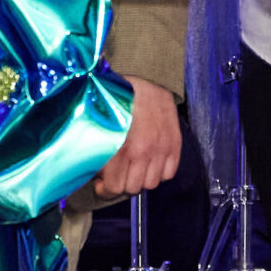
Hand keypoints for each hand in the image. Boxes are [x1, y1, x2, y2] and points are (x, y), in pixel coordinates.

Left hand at [87, 78, 180, 200]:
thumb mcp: (99, 125)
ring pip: (151, 184)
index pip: (115, 188)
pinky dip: (159, 172)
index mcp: (120, 149)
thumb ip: (96, 151)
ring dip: (141, 178)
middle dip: (122, 184)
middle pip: (133, 189)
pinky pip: (168, 174)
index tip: (102, 184)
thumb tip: (95, 174)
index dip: (105, 189)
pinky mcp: (175, 145)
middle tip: (117, 174)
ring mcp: (161, 150)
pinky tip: (150, 162)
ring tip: (133, 167)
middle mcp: (143, 153)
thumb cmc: (118, 100)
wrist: (145, 80)